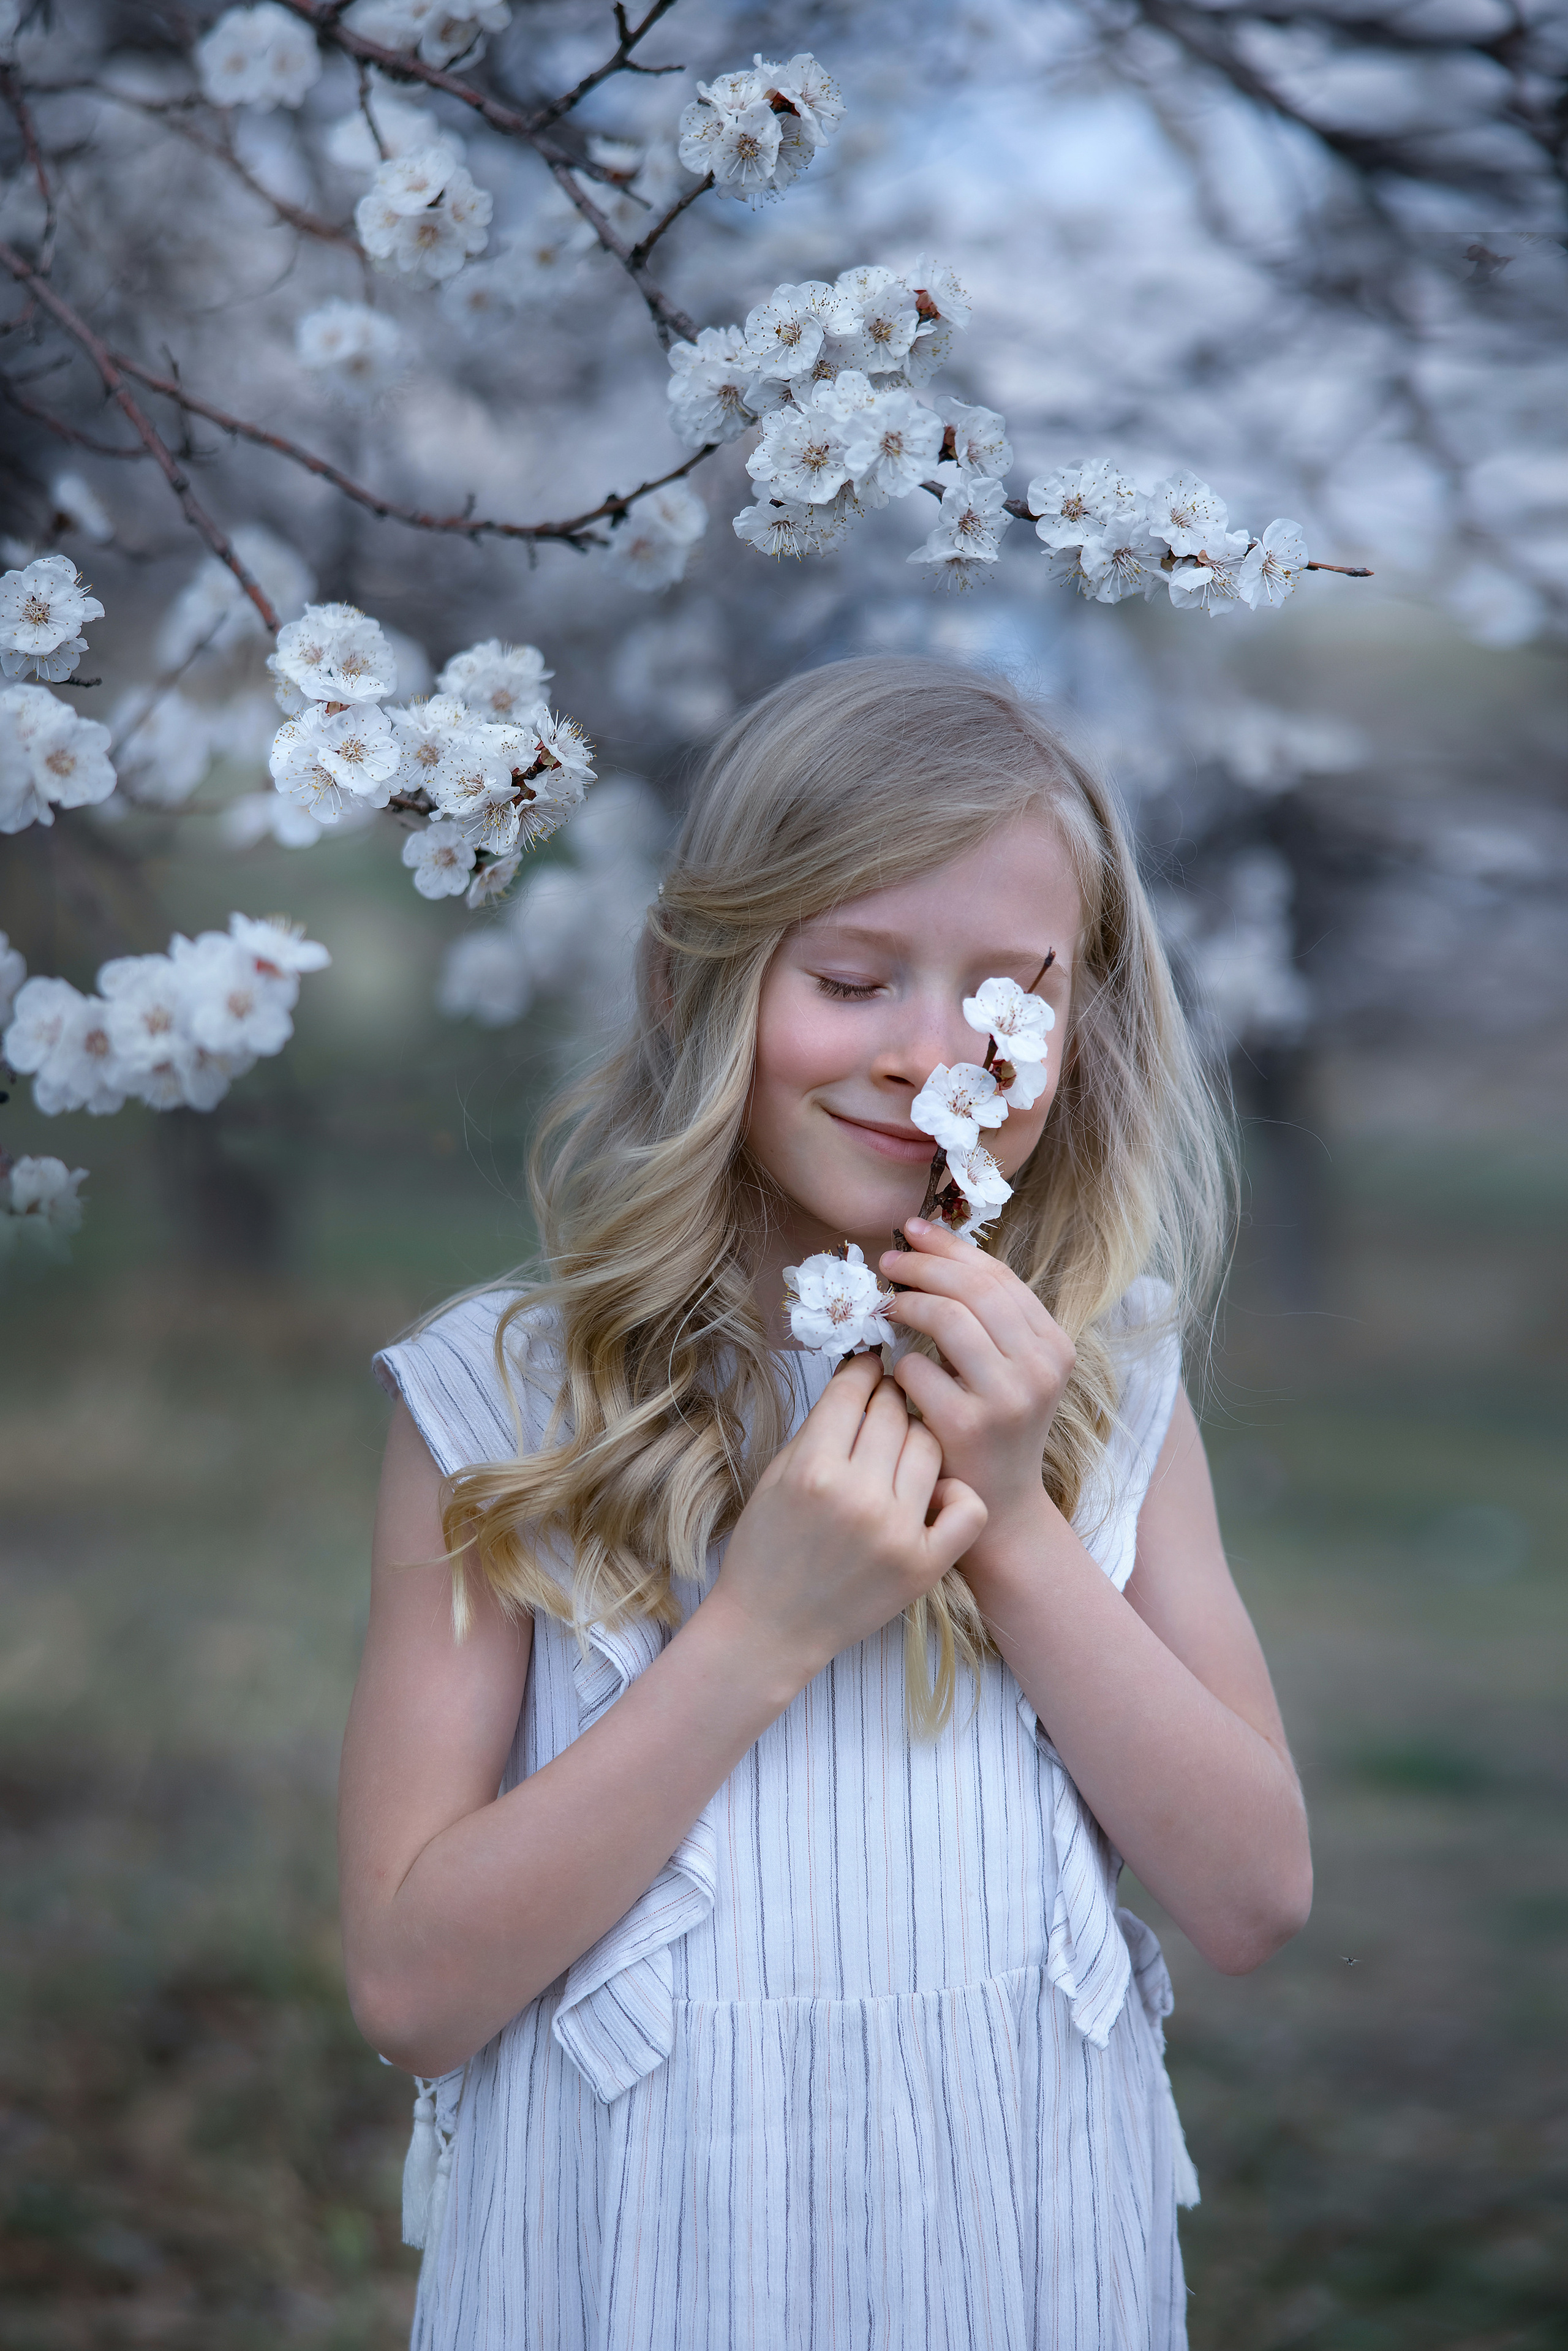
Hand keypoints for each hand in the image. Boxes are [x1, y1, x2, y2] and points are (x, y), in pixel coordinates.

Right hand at [709, 1351, 986, 1687]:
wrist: (769, 1629)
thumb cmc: (766, 1548)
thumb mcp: (777, 1477)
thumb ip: (819, 1428)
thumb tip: (861, 1376)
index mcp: (813, 1468)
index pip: (853, 1390)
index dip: (862, 1370)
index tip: (867, 1365)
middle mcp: (858, 1496)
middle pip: (893, 1412)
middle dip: (886, 1399)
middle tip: (881, 1405)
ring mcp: (896, 1532)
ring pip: (929, 1446)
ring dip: (915, 1437)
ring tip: (899, 1447)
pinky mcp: (924, 1565)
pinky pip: (965, 1504)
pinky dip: (952, 1491)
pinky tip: (931, 1491)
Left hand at [879, 1218, 1074, 1558]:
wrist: (998, 1508)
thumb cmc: (991, 1428)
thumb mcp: (1007, 1369)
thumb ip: (985, 1319)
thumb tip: (929, 1250)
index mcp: (1054, 1345)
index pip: (998, 1276)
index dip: (951, 1247)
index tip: (914, 1231)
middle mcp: (1040, 1367)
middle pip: (973, 1288)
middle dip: (923, 1265)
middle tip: (888, 1263)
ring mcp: (1008, 1398)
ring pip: (949, 1318)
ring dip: (907, 1303)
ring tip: (884, 1306)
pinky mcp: (968, 1426)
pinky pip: (918, 1369)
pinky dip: (898, 1361)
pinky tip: (891, 1368)